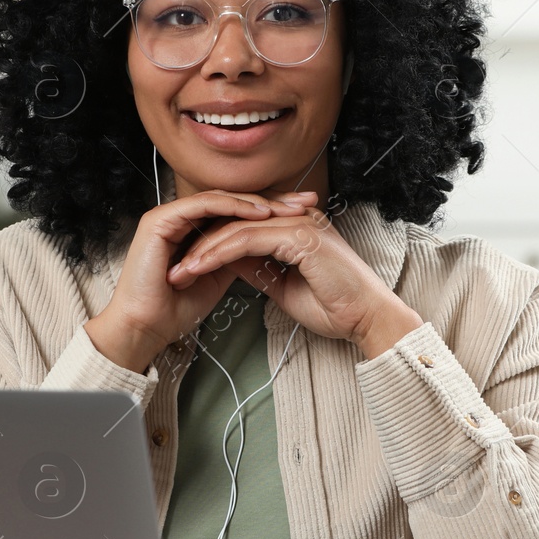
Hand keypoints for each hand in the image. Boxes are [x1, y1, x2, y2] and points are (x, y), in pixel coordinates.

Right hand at [85, 189, 317, 371]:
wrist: (146, 327)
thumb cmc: (176, 310)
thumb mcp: (218, 278)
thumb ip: (236, 259)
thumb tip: (263, 250)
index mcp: (191, 229)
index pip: (236, 212)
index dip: (271, 211)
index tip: (304, 214)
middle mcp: (180, 217)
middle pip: (233, 200)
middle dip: (272, 200)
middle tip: (305, 201)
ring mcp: (169, 215)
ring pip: (222, 198)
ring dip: (257, 201)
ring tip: (287, 207)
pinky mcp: (161, 220)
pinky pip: (204, 205)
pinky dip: (233, 207)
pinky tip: (258, 212)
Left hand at [165, 203, 422, 358]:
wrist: (365, 319)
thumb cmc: (335, 307)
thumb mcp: (285, 286)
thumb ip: (260, 269)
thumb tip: (232, 264)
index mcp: (297, 227)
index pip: (244, 228)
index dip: (211, 245)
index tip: (186, 266)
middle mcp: (298, 219)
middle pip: (235, 223)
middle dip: (199, 245)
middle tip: (173, 267)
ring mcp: (300, 224)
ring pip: (236, 229)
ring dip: (202, 251)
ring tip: (179, 270)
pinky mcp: (300, 236)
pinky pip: (247, 240)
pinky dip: (219, 253)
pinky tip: (199, 267)